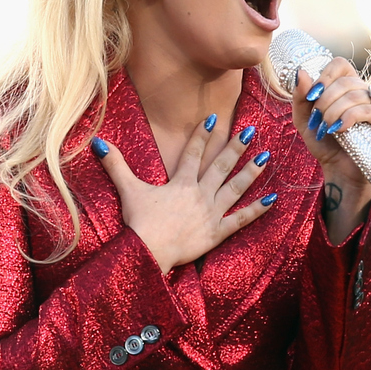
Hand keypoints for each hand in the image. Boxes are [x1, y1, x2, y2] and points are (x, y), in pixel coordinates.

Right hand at [92, 119, 275, 273]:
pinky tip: (272, 199)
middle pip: (221, 165)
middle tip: (251, 130)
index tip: (214, 118)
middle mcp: (200, 193)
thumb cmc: (139, 221)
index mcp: (181, 182)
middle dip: (236, 146)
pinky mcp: (218, 232)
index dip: (203, 134)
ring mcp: (211, 212)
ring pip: (235, 187)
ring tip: (266, 157)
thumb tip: (98, 142)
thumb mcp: (128, 189)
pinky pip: (240, 219)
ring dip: (251, 171)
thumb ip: (116, 164)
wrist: (148, 251)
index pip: (194, 153)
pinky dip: (257, 210)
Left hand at [292, 58, 370, 240]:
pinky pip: (368, 109)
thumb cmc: (324, 143)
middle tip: (317, 119)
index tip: (312, 96)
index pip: (339, 64)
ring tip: (327, 129)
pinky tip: (341, 130)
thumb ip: (301, 96)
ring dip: (334, 112)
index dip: (324, 76)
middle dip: (324, 100)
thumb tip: (302, 72)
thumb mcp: (304, 119)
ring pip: (354, 94)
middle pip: (345, 80)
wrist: (338, 170)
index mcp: (346, 86)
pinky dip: (349, 118)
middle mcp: (365, 90)